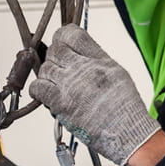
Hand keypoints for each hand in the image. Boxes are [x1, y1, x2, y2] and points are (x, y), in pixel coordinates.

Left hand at [29, 23, 160, 165]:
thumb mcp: (117, 72)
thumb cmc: (125, 107)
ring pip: (45, 68)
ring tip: (55, 82)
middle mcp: (83, 69)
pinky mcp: (61, 104)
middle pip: (56, 49)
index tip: (62, 40)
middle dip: (54, 55)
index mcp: (99, 59)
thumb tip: (81, 53)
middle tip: (59, 65)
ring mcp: (70, 86)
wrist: (126, 130)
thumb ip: (97, 60)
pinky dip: (38, 89)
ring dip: (47, 74)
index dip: (64, 35)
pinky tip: (45, 93)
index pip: (74, 35)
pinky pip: (38, 88)